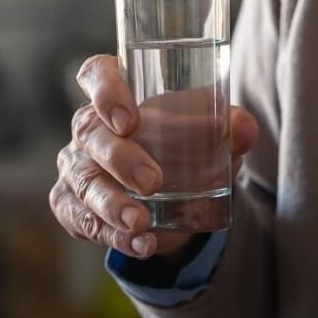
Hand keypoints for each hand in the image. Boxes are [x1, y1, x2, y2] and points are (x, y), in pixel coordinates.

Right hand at [50, 54, 258, 259]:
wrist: (180, 189)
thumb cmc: (189, 141)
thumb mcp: (212, 131)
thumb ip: (230, 126)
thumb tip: (245, 129)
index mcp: (119, 91)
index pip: (96, 74)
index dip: (105, 91)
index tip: (129, 120)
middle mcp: (90, 125)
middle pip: (89, 132)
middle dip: (120, 159)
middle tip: (152, 182)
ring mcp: (77, 165)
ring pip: (83, 182)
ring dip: (111, 205)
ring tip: (141, 223)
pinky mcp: (73, 204)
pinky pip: (82, 220)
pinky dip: (112, 235)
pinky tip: (142, 244)